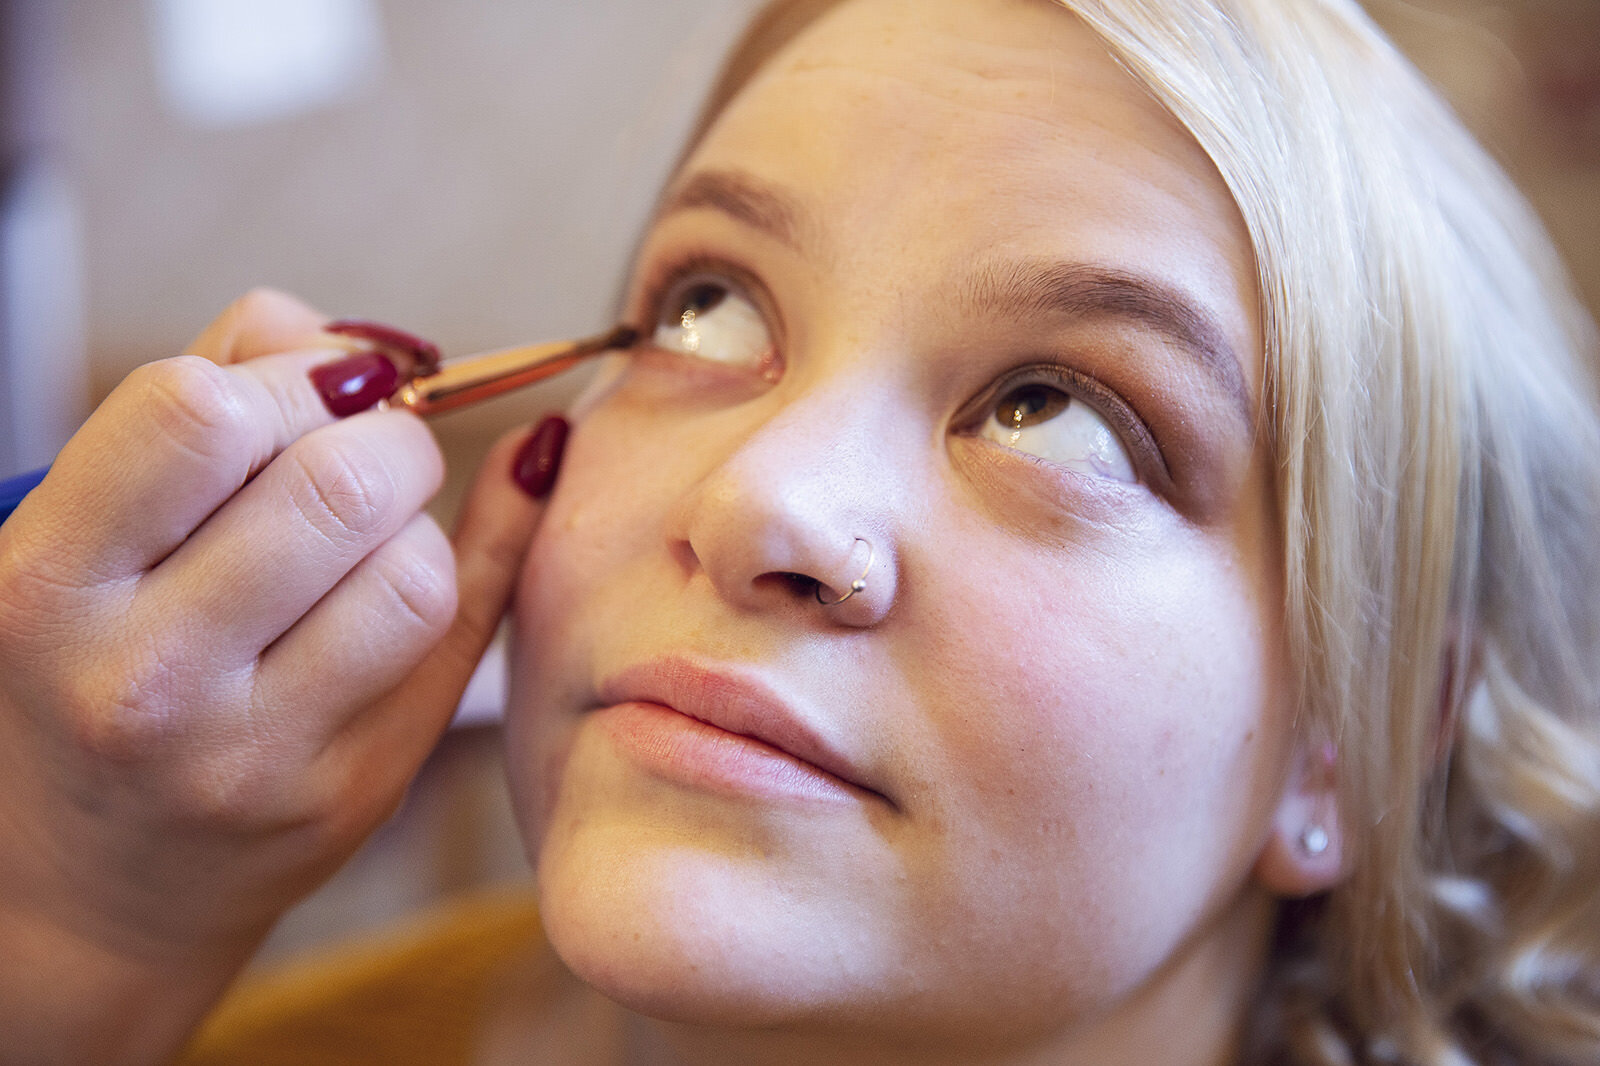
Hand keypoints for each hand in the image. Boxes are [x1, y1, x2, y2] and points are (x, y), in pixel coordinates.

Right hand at [0, 290, 550, 1064]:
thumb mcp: (83, 536)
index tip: (314, 385)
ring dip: (417, 520)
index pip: (199, 412)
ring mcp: (254, 754)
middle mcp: (143, 680)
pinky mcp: (351, 795)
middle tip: (369, 444)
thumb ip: (199, 404)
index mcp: (49, 585)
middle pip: (336, 483)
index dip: (288, 373)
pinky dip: (479, 557)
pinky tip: (473, 520)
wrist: (84, 886)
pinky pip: (463, 638)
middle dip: (383, 433)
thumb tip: (339, 334)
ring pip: (415, 569)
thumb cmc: (88, 666)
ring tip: (371, 533)